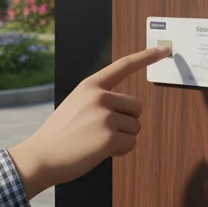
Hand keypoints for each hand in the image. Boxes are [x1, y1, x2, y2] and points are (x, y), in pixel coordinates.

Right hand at [7, 45, 170, 199]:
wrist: (42, 156)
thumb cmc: (59, 135)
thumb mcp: (76, 105)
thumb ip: (99, 100)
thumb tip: (129, 110)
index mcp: (90, 86)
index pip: (123, 66)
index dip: (146, 57)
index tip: (165, 49)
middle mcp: (99, 97)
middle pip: (137, 105)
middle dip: (128, 120)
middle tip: (105, 130)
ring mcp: (105, 116)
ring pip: (135, 127)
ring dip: (123, 138)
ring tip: (97, 141)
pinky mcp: (109, 138)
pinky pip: (131, 143)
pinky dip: (120, 151)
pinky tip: (99, 152)